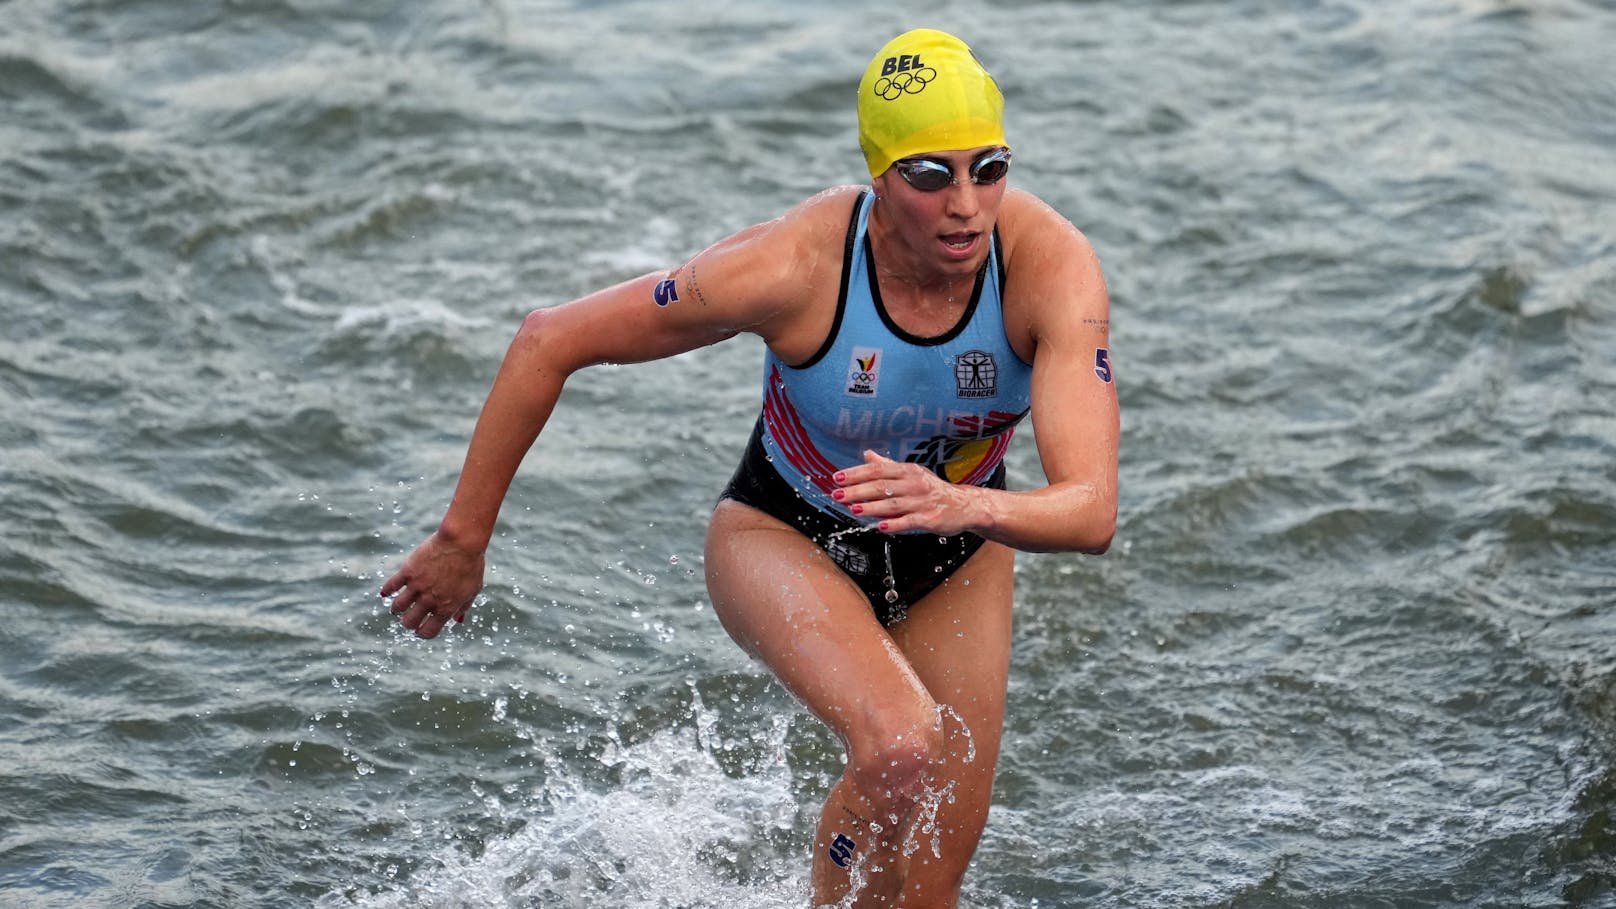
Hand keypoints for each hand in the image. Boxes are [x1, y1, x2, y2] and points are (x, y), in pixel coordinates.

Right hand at [379, 531, 485, 638]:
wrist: (461, 541)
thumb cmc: (471, 564)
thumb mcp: (473, 589)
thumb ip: (464, 606)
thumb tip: (457, 620)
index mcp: (446, 608)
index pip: (428, 631)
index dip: (422, 633)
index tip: (420, 629)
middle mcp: (429, 601)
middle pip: (409, 622)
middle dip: (408, 623)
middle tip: (409, 618)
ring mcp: (417, 586)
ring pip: (398, 607)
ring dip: (397, 609)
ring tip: (398, 607)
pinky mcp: (408, 571)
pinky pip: (391, 586)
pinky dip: (387, 591)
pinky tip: (386, 592)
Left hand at [831, 450, 987, 535]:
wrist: (964, 506)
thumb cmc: (932, 490)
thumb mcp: (912, 474)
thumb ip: (887, 466)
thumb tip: (867, 455)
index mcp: (908, 471)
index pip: (877, 470)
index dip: (856, 474)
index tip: (837, 478)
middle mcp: (915, 484)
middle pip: (882, 487)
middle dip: (857, 491)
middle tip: (837, 495)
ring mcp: (922, 502)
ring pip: (892, 504)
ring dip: (871, 507)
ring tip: (853, 509)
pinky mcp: (930, 519)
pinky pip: (909, 522)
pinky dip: (894, 524)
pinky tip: (880, 526)